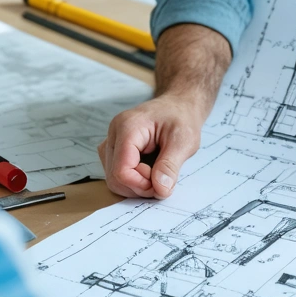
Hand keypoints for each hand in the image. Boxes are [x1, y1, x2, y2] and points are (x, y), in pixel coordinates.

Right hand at [99, 23, 230, 199]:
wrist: (178, 106)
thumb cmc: (181, 117)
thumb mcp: (184, 141)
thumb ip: (170, 166)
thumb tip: (161, 190)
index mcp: (127, 127)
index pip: (121, 170)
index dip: (141, 185)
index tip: (162, 185)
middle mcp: (113, 134)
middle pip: (114, 177)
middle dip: (139, 186)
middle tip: (162, 180)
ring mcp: (111, 142)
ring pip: (113, 178)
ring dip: (136, 185)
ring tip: (157, 173)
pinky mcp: (114, 149)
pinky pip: (117, 173)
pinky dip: (133, 180)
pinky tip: (149, 171)